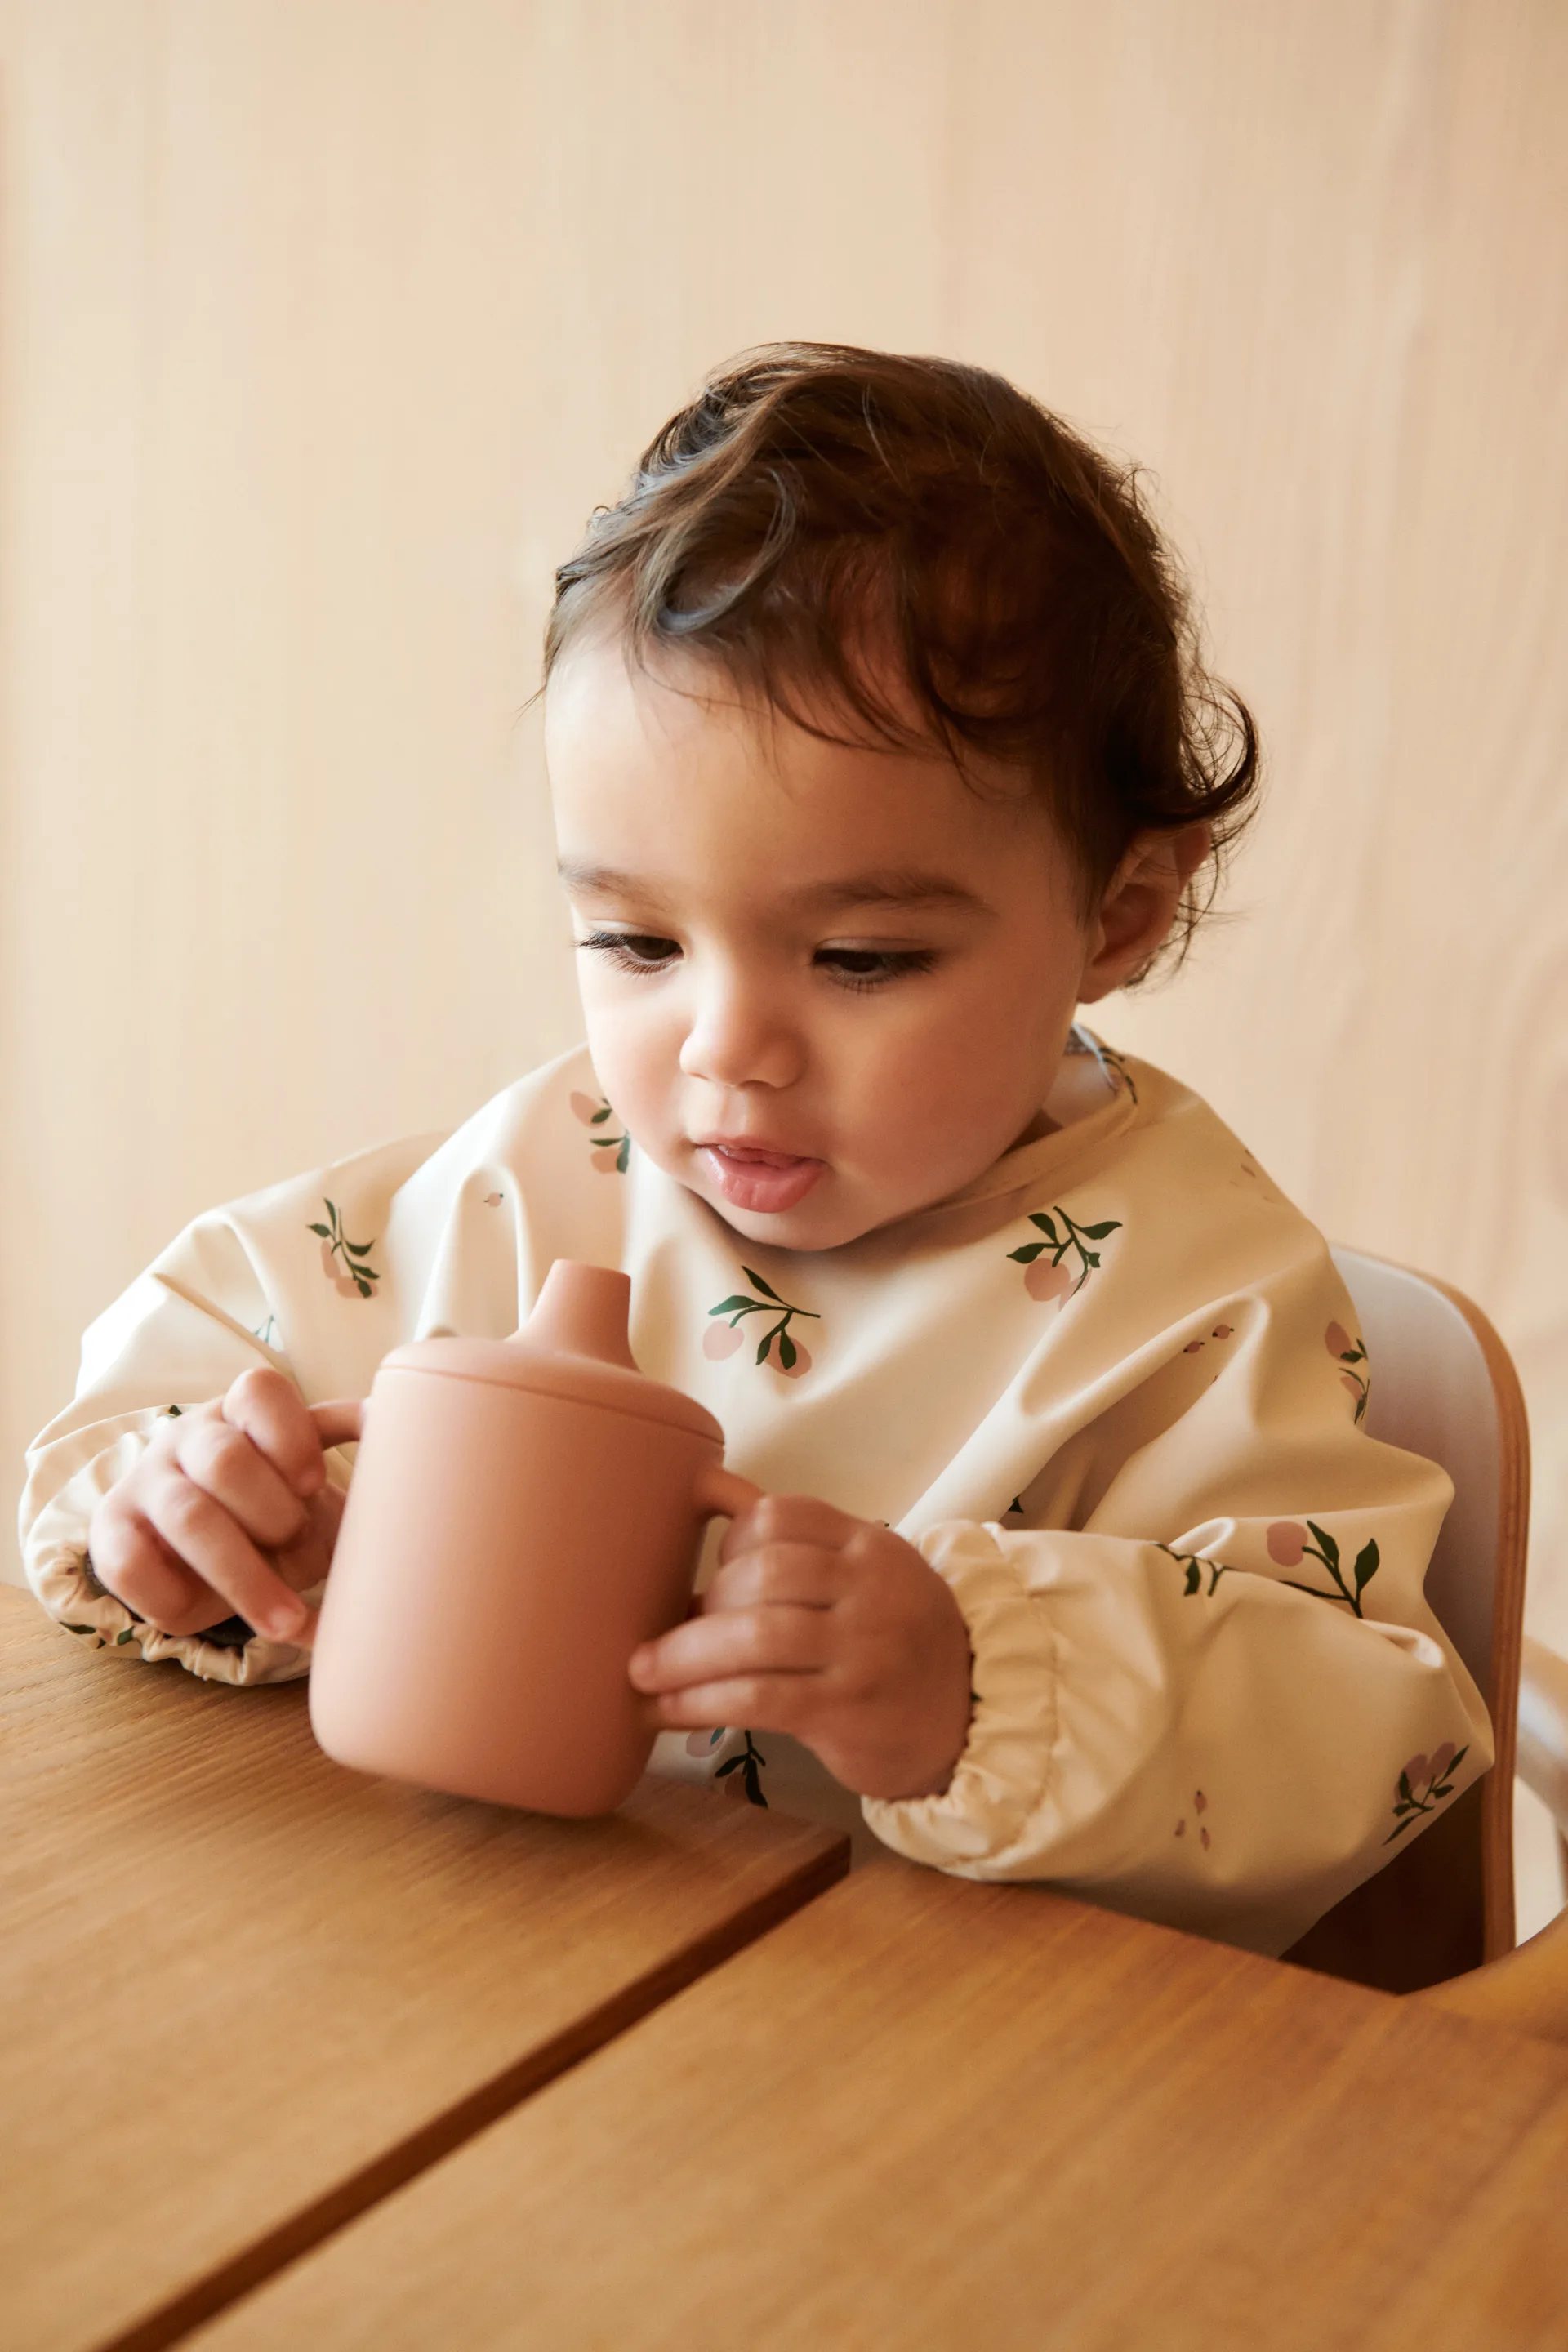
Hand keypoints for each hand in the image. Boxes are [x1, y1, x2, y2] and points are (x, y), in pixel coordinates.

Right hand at [88, 1369, 361, 1644]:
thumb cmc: (273, 1515)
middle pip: (225, 1461)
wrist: (197, 1552)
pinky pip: (133, 1567)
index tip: (315, 1483)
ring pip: (189, 1518)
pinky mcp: (112, 1533)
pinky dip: (179, 1600)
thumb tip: (404, 1496)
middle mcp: (188, 1438)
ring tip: (289, 1621)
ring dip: (246, 1577)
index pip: (259, 1391)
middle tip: (300, 1546)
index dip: (291, 1437)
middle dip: (274, 1515)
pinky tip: (207, 1612)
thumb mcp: (313, 1497)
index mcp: (242, 1411)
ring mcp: (145, 1482)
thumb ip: (353, 1489)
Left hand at [628, 1493, 972, 1801]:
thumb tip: (708, 1490)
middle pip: (763, 1574)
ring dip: (684, 1656)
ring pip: (754, 1637)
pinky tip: (663, 1711)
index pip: (781, 1516)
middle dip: (705, 1605)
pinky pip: (757, 1699)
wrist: (969, 1719)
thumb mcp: (867, 1575)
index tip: (714, 1575)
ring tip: (643, 1672)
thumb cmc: (898, 1639)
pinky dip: (699, 1702)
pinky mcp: (847, 1711)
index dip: (730, 1542)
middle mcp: (871, 1590)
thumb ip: (800, 1540)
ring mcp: (863, 1650)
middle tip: (672, 1636)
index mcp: (869, 1546)